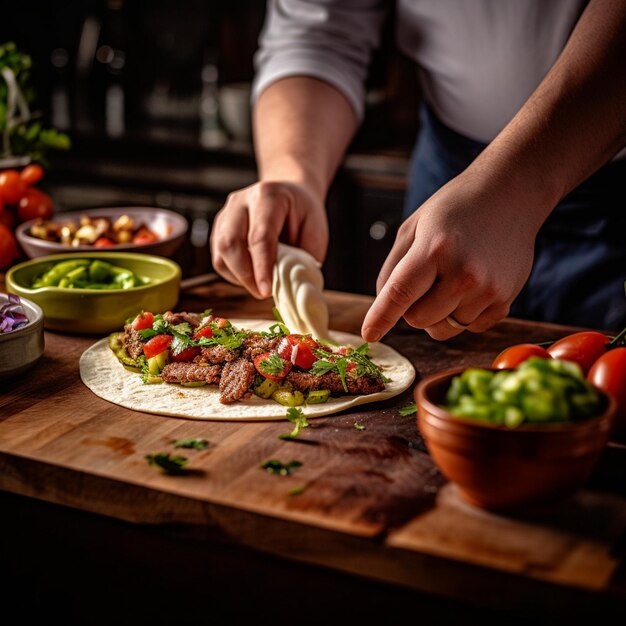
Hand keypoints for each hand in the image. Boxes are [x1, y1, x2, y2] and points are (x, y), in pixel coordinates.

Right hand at [210, 180, 328, 298]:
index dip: (262, 267)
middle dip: (246, 275)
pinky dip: (234, 274)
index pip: (259, 236)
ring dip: (239, 276)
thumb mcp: (315, 232)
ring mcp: (226, 214)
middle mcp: (241, 202)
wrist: (289, 197)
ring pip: (221, 252)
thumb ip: (304, 258)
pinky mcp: (218, 229)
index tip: (266, 291)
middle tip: (264, 293)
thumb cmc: (303, 215)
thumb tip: (292, 287)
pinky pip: (219, 258)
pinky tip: (252, 275)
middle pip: (231, 242)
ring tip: (260, 284)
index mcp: (268, 196)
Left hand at [361, 171, 542, 341]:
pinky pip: (470, 328)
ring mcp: (488, 290)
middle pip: (418, 320)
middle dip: (413, 306)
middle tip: (426, 279)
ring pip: (443, 329)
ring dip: (439, 312)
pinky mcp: (505, 301)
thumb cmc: (455, 209)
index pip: (399, 295)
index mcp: (434, 250)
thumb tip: (384, 307)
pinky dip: (464, 314)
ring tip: (451, 279)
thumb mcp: (413, 227)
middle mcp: (464, 274)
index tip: (369, 334)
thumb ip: (393, 268)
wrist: (511, 194)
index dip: (380, 318)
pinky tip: (472, 284)